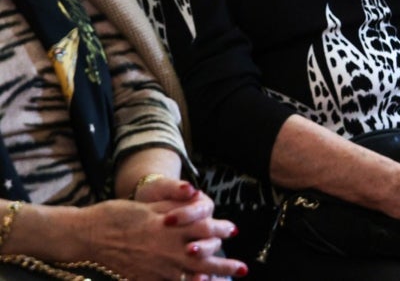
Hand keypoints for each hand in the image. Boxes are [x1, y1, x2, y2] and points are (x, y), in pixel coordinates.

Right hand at [76, 195, 244, 280]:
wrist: (88, 235)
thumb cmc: (117, 215)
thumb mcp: (148, 204)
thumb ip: (174, 204)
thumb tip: (196, 194)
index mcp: (169, 227)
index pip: (203, 229)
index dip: (219, 229)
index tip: (233, 230)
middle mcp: (166, 248)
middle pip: (202, 258)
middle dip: (224, 265)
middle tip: (242, 269)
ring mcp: (155, 267)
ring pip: (188, 276)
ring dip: (209, 279)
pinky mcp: (144, 278)